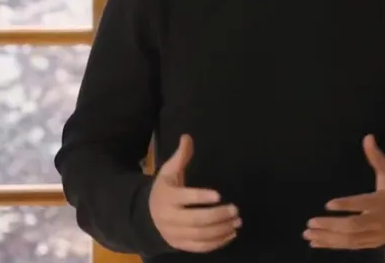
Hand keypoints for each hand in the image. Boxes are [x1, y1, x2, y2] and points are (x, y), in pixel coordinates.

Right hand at [148, 134, 240, 252]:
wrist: (147, 216)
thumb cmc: (165, 190)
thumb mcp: (168, 172)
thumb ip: (180, 157)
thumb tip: (188, 137)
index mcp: (167, 198)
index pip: (185, 198)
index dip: (201, 197)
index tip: (218, 195)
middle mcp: (170, 218)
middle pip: (195, 220)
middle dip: (217, 216)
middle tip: (235, 209)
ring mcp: (175, 234)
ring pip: (200, 235)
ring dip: (221, 230)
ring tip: (237, 221)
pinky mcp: (181, 245)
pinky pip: (200, 247)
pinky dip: (217, 243)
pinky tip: (231, 234)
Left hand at [304, 135, 384, 249]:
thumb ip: (376, 157)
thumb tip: (367, 137)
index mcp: (382, 202)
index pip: (363, 204)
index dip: (347, 205)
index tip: (328, 204)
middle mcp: (378, 221)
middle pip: (354, 226)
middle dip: (331, 225)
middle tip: (310, 221)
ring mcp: (374, 235)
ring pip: (349, 240)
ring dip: (327, 237)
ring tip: (307, 233)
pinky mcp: (369, 244)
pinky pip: (349, 246)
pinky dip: (331, 245)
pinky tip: (315, 242)